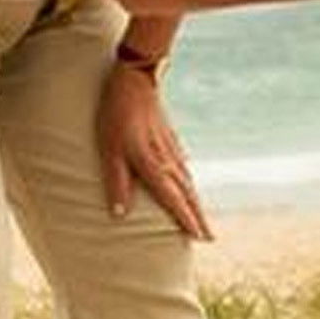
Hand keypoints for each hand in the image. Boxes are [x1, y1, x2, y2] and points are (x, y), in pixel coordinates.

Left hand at [98, 63, 210, 240]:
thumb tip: (120, 215)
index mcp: (154, 166)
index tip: (201, 238)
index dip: (187, 220)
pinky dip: (189, 182)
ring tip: (201, 218)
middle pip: (188, 195)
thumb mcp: (110, 151)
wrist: (134, 80)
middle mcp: (168, 160)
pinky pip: (184, 167)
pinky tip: (188, 184)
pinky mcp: (170, 138)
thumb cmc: (117, 115)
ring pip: (188, 181)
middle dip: (198, 217)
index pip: (175, 200)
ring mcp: (172, 149)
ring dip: (196, 202)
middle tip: (209, 238)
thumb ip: (116, 183)